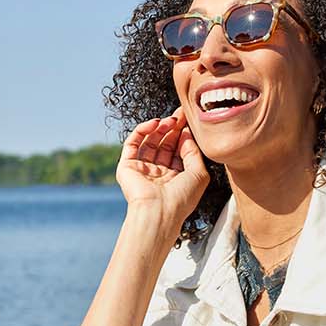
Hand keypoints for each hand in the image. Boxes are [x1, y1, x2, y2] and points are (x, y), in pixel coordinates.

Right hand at [115, 109, 209, 235]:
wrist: (159, 211)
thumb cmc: (182, 197)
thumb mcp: (199, 173)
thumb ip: (194, 152)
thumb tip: (187, 134)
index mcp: (174, 176)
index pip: (178, 150)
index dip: (183, 133)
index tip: (189, 118)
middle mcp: (157, 172)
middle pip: (164, 143)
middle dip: (172, 127)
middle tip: (179, 114)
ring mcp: (141, 168)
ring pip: (149, 141)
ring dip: (159, 128)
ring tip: (169, 120)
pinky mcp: (127, 166)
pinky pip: (133, 143)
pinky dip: (142, 130)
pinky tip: (154, 124)